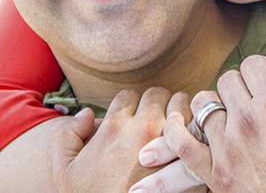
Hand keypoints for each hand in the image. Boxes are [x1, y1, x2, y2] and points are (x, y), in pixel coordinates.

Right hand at [51, 87, 190, 191]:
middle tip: (158, 121)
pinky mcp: (191, 161)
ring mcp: (171, 144)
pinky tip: (193, 147)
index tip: (134, 120)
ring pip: (185, 105)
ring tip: (178, 129)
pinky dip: (198, 134)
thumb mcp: (64, 170)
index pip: (130, 95)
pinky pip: (201, 132)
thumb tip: (87, 114)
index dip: (131, 105)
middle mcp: (144, 129)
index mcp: (114, 127)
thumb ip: (66, 135)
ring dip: (182, 114)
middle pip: (159, 94)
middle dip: (159, 104)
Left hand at [131, 51, 265, 192]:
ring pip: (203, 106)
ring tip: (229, 116)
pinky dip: (175, 130)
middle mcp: (247, 122)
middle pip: (227, 81)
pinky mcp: (217, 175)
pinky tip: (177, 123)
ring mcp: (228, 149)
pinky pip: (182, 144)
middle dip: (242, 87)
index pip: (252, 64)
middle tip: (255, 103)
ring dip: (216, 106)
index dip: (263, 72)